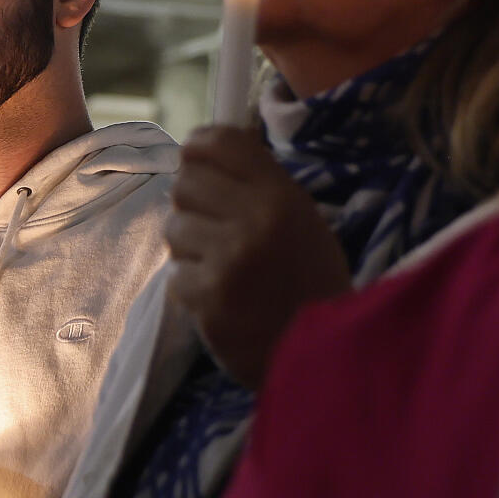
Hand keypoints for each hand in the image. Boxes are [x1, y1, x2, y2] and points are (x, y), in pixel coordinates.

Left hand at [164, 124, 352, 389]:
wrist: (324, 355)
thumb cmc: (313, 283)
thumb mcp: (302, 220)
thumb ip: (259, 185)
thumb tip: (200, 151)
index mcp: (281, 196)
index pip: (219, 142)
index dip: (199, 148)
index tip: (198, 162)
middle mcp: (253, 220)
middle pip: (185, 183)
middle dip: (192, 204)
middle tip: (211, 227)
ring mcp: (228, 260)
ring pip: (174, 229)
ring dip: (190, 248)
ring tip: (220, 267)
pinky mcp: (208, 299)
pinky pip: (175, 276)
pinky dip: (191, 287)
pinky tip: (219, 298)